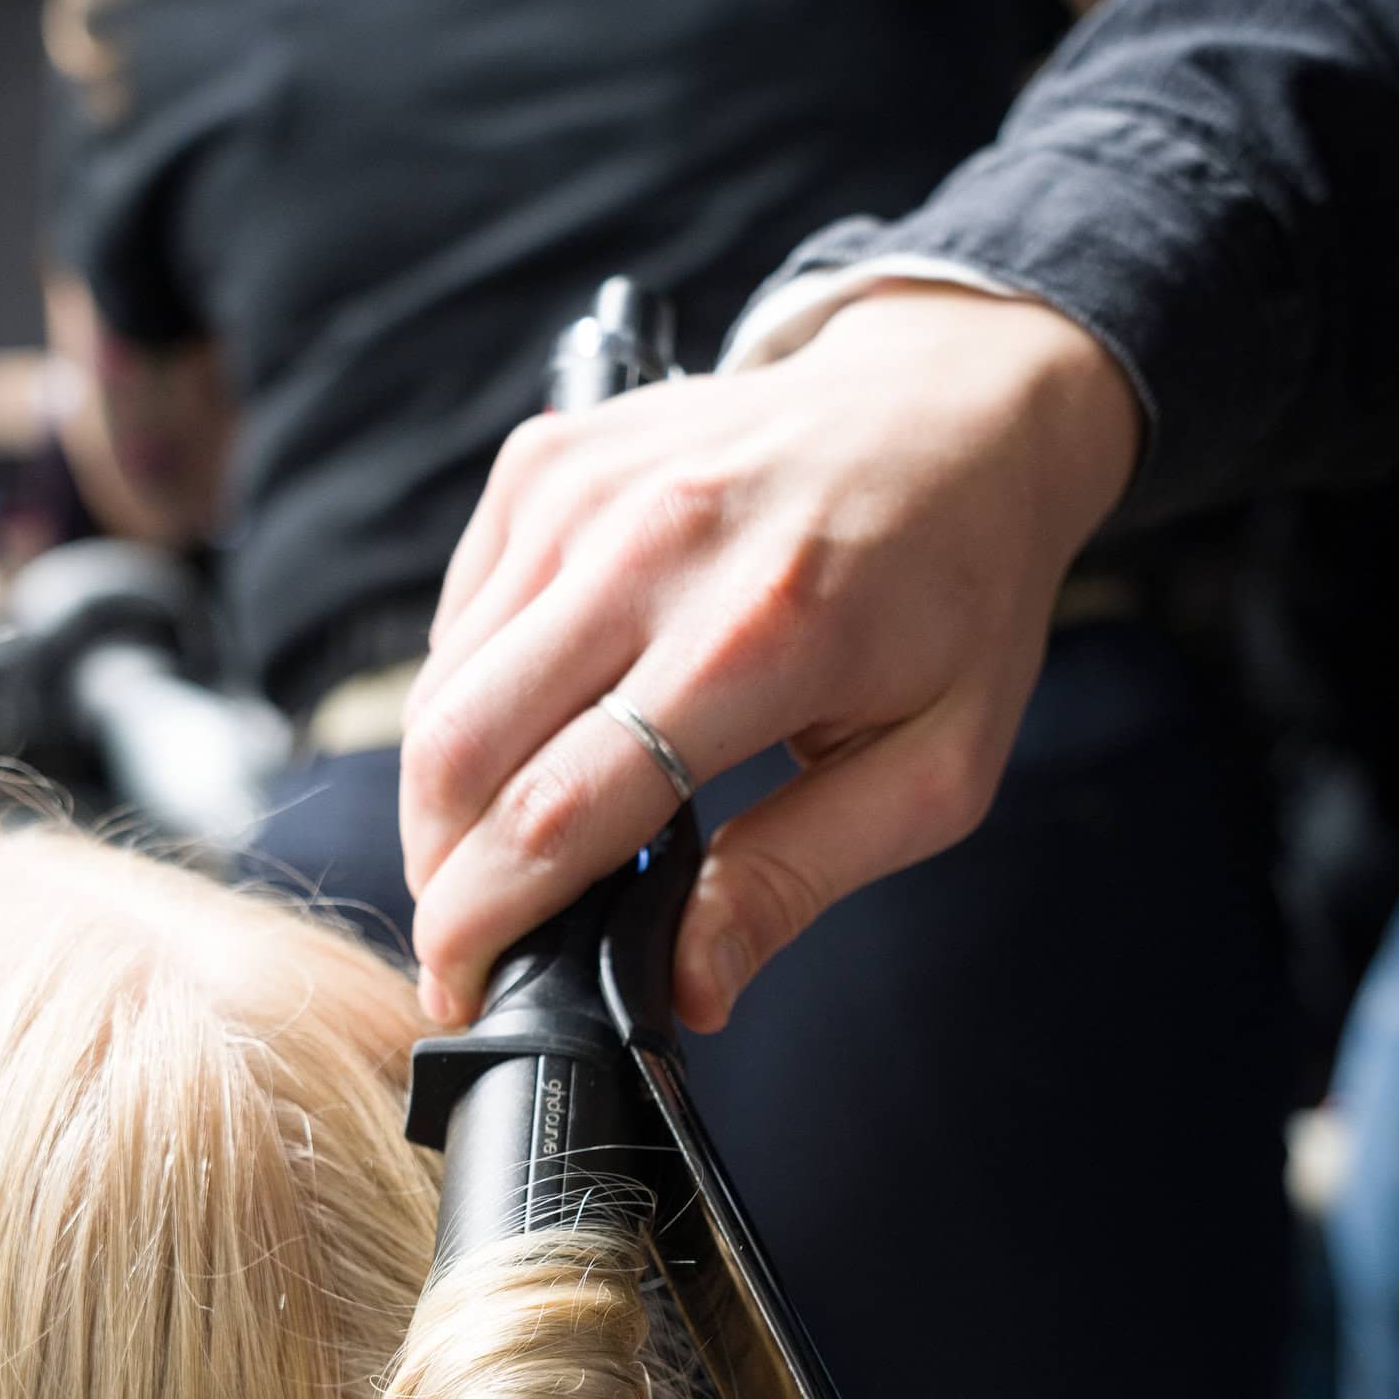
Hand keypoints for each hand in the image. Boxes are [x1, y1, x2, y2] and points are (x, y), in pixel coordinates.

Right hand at [402, 285, 1140, 1028]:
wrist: (960, 404)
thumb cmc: (960, 594)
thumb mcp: (935, 771)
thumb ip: (798, 878)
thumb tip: (687, 988)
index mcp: (757, 638)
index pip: (558, 812)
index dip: (487, 924)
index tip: (462, 994)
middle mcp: (651, 548)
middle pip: (462, 754)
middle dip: (441, 878)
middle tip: (470, 947)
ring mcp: (585, 493)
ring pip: (438, 691)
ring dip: (443, 803)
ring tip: (498, 860)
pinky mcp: (548, 464)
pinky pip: (456, 623)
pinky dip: (465, 706)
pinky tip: (529, 743)